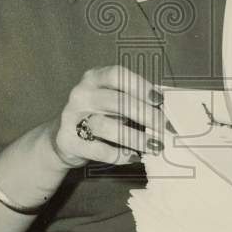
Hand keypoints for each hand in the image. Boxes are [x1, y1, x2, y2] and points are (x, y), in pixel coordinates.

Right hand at [48, 65, 166, 167]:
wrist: (65, 138)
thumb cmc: (99, 116)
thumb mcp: (114, 101)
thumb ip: (134, 100)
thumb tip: (166, 109)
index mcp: (94, 78)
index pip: (116, 75)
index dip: (139, 85)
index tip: (159, 99)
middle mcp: (81, 94)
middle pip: (114, 101)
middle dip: (143, 115)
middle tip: (163, 127)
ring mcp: (71, 117)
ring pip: (105, 126)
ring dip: (134, 137)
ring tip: (153, 146)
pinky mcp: (68, 140)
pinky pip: (97, 149)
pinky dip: (118, 154)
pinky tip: (133, 156)